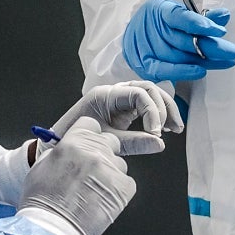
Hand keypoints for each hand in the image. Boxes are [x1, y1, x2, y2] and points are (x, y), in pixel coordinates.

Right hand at [22, 117, 136, 234]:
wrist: (51, 230)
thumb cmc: (41, 202)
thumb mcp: (41, 166)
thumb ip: (60, 152)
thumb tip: (68, 148)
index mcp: (72, 142)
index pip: (90, 125)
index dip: (88, 135)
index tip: (87, 144)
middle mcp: (94, 152)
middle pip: (109, 142)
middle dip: (102, 154)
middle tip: (91, 172)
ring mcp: (110, 170)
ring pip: (118, 164)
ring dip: (110, 174)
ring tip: (94, 193)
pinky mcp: (124, 188)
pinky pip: (127, 183)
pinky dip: (118, 191)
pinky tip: (102, 201)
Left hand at [54, 81, 182, 155]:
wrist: (60, 141)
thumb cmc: (78, 139)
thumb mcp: (108, 142)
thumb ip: (134, 142)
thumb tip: (160, 145)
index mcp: (107, 95)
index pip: (139, 93)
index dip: (152, 111)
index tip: (155, 133)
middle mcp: (115, 92)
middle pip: (149, 89)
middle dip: (164, 108)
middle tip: (171, 129)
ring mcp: (120, 97)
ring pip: (150, 94)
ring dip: (165, 108)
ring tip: (174, 128)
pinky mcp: (124, 107)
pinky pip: (145, 104)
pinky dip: (157, 113)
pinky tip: (163, 128)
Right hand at [121, 0, 234, 80]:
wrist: (134, 33)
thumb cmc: (161, 22)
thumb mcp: (180, 12)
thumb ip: (202, 17)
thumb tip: (224, 15)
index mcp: (160, 9)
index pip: (180, 17)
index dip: (200, 24)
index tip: (220, 31)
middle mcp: (151, 28)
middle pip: (183, 41)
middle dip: (211, 47)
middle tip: (234, 52)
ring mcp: (146, 48)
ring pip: (179, 57)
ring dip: (205, 61)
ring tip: (226, 62)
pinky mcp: (145, 65)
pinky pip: (166, 71)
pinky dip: (184, 72)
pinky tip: (202, 72)